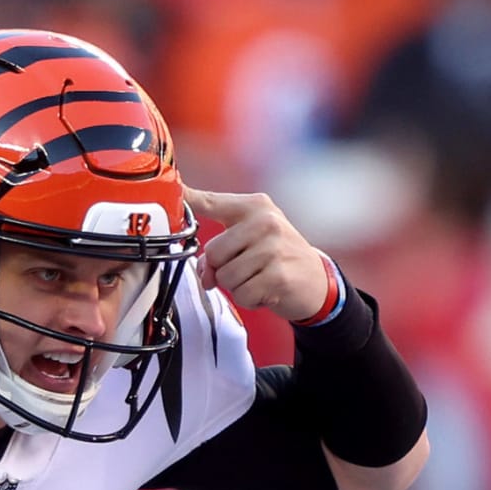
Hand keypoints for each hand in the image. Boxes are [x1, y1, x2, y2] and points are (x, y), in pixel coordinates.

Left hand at [183, 186, 328, 321]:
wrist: (315, 279)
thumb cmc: (276, 257)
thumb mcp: (251, 240)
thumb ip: (221, 249)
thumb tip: (204, 272)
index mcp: (254, 207)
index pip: (213, 202)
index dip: (189, 198)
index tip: (175, 189)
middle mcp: (265, 221)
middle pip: (212, 252)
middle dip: (221, 268)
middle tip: (244, 268)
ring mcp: (273, 248)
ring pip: (225, 277)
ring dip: (236, 286)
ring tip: (257, 278)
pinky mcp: (278, 275)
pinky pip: (241, 295)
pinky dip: (249, 299)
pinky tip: (265, 289)